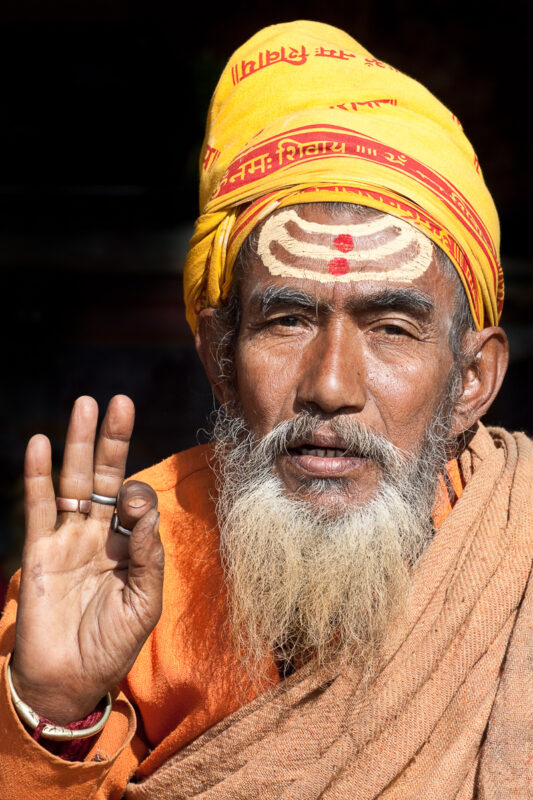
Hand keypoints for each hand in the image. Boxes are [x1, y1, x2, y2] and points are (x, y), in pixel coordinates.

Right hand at [11, 395, 164, 724]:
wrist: (68, 679)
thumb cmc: (111, 645)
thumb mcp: (144, 605)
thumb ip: (149, 559)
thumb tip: (147, 516)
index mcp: (129, 546)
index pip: (136, 504)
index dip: (138, 499)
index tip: (135, 513)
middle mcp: (99, 534)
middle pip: (107, 477)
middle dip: (113, 441)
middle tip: (120, 402)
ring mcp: (68, 538)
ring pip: (74, 481)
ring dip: (79, 444)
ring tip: (86, 405)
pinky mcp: (39, 550)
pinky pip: (38, 507)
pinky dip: (37, 475)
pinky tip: (39, 444)